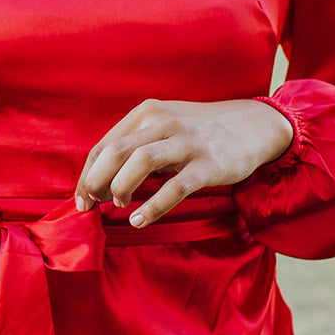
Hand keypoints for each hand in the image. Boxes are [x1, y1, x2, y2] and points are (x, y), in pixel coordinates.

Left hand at [75, 98, 293, 227]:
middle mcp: (163, 123)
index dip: (87, 174)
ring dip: (120, 187)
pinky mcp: (207, 164)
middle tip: (92, 205)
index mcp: (146, 114)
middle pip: (115, 152)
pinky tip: (139, 220)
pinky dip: (152, 207)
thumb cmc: (200, 131)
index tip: (82, 198)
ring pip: (140, 162)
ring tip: (118, 206)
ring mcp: (186, 143)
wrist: (253, 125)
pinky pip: (174, 187)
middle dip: (96, 182)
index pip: (104, 145)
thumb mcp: (164, 126)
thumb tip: (102, 181)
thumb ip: (136, 146)